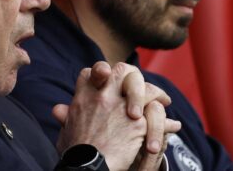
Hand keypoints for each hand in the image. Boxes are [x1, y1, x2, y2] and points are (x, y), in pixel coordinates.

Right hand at [54, 62, 179, 169]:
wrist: (88, 168)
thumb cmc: (75, 154)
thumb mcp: (66, 131)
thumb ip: (66, 117)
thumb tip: (58, 109)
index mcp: (83, 96)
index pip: (93, 71)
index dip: (101, 72)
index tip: (108, 79)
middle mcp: (102, 96)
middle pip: (122, 70)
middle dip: (133, 76)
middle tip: (142, 85)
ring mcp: (120, 108)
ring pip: (144, 86)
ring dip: (156, 93)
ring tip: (164, 101)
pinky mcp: (137, 123)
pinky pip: (157, 113)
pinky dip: (167, 121)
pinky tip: (174, 125)